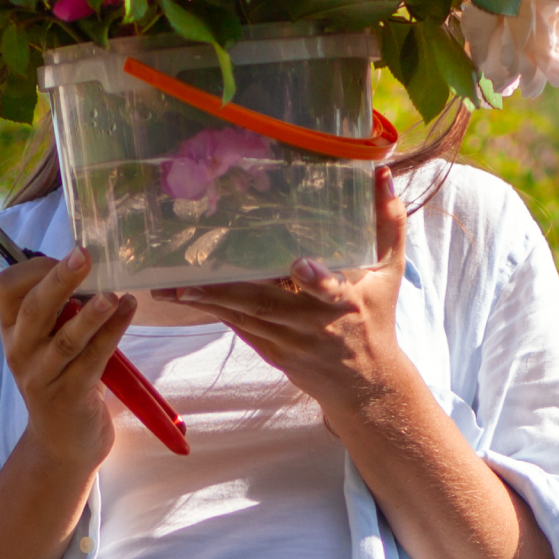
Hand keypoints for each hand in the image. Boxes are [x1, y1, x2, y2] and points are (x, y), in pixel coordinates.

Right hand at [0, 246, 135, 473]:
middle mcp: (21, 353)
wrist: (63, 444)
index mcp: (12, 332)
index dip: (35, 269)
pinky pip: (94, 360)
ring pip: (66, 339)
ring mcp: (44, 377)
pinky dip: (113, 333)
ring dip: (92, 314)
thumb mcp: (49, 343)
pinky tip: (128, 310)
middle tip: (83, 256)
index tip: (66, 259)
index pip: (6, 289)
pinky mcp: (71, 396)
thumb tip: (84, 263)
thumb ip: (58, 310)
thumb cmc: (61, 381)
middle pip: (34, 309)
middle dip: (59, 280)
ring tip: (113, 294)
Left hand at [152, 166, 411, 423]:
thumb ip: (388, 223)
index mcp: (347, 303)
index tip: (299, 265)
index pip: (332, 290)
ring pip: (244, 319)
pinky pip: (240, 329)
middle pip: (267, 306)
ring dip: (206, 304)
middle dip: (225, 294)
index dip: (316, 279)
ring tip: (169, 288)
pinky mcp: (273, 353)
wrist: (364, 386)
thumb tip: (383, 173)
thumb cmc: (377, 319)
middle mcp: (315, 326)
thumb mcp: (389, 273)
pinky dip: (214, 311)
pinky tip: (184, 298)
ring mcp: (291, 343)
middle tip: (186, 281)